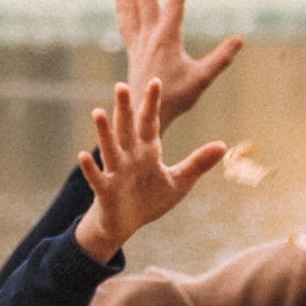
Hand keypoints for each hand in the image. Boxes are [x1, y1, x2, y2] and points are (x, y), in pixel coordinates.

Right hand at [73, 80, 226, 260]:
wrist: (126, 224)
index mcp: (147, 151)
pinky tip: (82, 155)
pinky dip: (90, 168)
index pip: (150, 123)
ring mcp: (115, 172)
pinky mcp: (105, 190)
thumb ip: (198, 163)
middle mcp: (129, 157)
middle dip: (125, 108)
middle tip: (121, 85)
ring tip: (97, 112)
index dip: (152, 104)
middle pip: (127, 129)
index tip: (156, 82)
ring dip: (104, 132)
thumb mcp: (179, 181)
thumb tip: (223, 145)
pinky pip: (97, 178)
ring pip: (109, 148)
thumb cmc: (150, 199)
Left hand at [114, 0, 241, 122]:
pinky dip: (122, 7)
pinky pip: (126, 23)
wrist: (144, 114)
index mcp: (167, 38)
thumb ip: (221, 59)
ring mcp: (138, 42)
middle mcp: (149, 35)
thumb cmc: (175, 98)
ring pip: (131, 7)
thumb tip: (240, 40)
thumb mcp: (202, 79)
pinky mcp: (133, 50)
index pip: (176, 2)